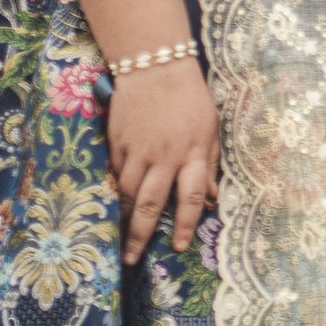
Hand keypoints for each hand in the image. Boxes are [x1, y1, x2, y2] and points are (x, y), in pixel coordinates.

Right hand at [107, 59, 220, 261]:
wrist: (156, 67)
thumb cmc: (190, 98)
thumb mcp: (210, 128)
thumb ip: (209, 163)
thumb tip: (212, 198)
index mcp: (193, 154)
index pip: (191, 199)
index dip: (187, 226)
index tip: (179, 247)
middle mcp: (165, 157)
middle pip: (151, 205)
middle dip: (140, 235)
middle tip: (130, 258)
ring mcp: (139, 151)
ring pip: (128, 193)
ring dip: (122, 217)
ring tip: (116, 237)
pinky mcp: (118, 144)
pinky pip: (116, 175)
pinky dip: (115, 190)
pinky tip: (113, 202)